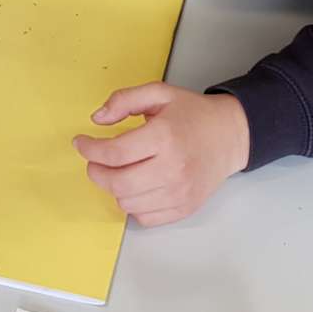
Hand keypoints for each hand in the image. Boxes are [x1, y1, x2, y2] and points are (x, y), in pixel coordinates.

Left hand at [73, 84, 248, 226]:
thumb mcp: (159, 93)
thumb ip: (124, 100)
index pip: (114, 153)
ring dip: (115, 188)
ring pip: (126, 203)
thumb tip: (97, 119)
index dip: (89, 149)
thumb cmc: (194, 114)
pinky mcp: (184, 208)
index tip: (81, 143)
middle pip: (117, 183)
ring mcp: (180, 192)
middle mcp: (173, 168)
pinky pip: (144, 218)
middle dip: (96, 171)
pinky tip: (138, 185)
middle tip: (95, 160)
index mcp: (164, 136)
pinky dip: (133, 204)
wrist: (231, 136)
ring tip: (121, 170)